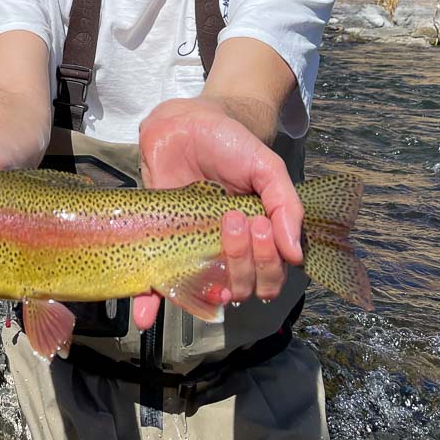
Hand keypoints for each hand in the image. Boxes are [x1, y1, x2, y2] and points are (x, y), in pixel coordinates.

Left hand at [130, 98, 304, 329]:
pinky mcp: (160, 246)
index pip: (271, 273)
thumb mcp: (266, 166)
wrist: (183, 124)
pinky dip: (151, 304)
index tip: (256, 223)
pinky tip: (145, 315)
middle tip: (230, 219)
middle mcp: (228, 251)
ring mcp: (193, 250)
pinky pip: (157, 285)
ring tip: (200, 244)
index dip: (267, 260)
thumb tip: (295, 254)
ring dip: (206, 283)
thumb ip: (285, 203)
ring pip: (205, 290)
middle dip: (241, 260)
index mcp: (258, 238)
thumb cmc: (230, 144)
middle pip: (243, 285)